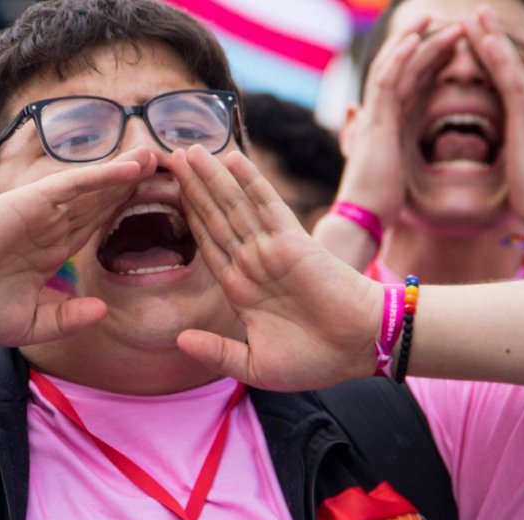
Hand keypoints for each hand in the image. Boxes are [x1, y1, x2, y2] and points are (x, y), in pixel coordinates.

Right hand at [0, 148, 155, 345]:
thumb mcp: (31, 323)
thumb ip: (68, 318)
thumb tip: (101, 311)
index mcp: (52, 252)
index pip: (100, 230)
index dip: (130, 218)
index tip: (163, 213)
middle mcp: (52, 227)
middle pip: (105, 204)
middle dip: (140, 190)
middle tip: (178, 176)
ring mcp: (43, 212)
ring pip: (96, 189)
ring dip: (130, 174)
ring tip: (165, 158)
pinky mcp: (32, 202)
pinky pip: (75, 184)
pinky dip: (105, 174)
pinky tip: (134, 167)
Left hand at [172, 146, 382, 391]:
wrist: (361, 348)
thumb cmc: (315, 360)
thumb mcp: (255, 366)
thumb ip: (217, 352)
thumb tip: (179, 340)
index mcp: (240, 288)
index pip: (205, 244)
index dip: (185, 218)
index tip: (162, 195)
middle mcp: (251, 262)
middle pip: (213, 217)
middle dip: (189, 187)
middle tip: (164, 157)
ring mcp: (270, 249)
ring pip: (232, 206)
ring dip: (210, 177)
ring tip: (185, 150)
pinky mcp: (293, 242)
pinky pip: (266, 206)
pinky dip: (249, 181)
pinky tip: (231, 159)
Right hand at [333, 16, 464, 226]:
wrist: (363, 219)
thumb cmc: (380, 202)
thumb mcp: (395, 169)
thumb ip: (395, 148)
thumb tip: (387, 140)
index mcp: (389, 123)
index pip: (411, 81)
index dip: (430, 58)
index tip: (454, 41)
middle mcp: (380, 114)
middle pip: (403, 67)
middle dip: (425, 41)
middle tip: (449, 21)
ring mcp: (375, 116)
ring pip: (394, 66)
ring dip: (415, 41)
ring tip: (436, 19)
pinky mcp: (375, 123)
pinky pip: (386, 82)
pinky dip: (399, 58)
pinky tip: (415, 40)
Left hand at [464, 6, 523, 219]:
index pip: (511, 77)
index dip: (496, 56)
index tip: (481, 36)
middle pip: (510, 63)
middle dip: (493, 36)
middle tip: (477, 11)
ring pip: (509, 64)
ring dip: (492, 37)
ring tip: (476, 14)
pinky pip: (509, 81)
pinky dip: (498, 58)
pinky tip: (484, 40)